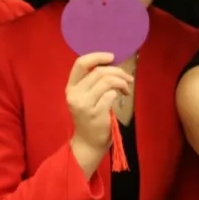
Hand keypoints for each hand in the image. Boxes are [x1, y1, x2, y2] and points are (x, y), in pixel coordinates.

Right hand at [66, 52, 133, 172]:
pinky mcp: (95, 113)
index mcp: (71, 87)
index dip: (97, 56)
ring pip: (107, 81)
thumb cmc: (89, 117)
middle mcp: (74, 94)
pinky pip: (111, 95)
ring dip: (121, 82)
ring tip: (126, 88)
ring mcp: (84, 104)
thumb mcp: (85, 97)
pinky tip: (121, 98)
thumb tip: (112, 63)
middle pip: (99, 72)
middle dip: (117, 72)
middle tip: (128, 78)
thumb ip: (92, 81)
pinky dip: (119, 93)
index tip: (112, 57)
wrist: (88, 143)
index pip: (80, 64)